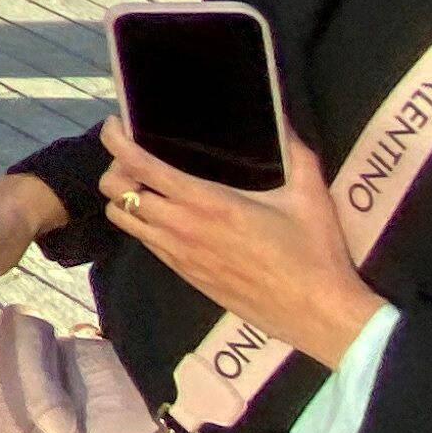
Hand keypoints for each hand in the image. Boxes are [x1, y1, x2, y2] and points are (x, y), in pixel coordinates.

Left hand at [99, 119, 387, 369]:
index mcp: (205, 202)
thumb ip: (296, 151)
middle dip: (115, 167)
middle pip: (114, 191)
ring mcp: (177, 255)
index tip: (115, 125)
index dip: (115, 141)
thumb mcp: (309, 195)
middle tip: (136, 156)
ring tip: (145, 183)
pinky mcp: (184, 275)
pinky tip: (166, 214)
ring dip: (124, 198)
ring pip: (122, 220)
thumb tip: (284, 118)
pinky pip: (145, 243)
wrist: (317, 315)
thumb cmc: (314, 253)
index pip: (139, 165)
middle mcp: (180, 227)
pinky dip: (142, 223)